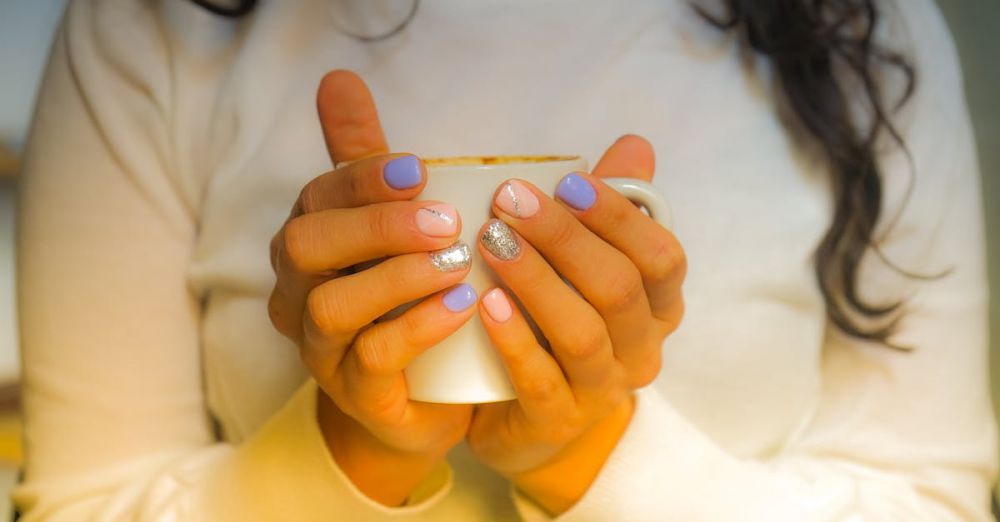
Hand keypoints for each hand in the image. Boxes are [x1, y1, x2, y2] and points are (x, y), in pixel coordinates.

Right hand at [268, 71, 473, 505]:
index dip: (362, 179)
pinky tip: (461, 306)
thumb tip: (337, 78)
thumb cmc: (402, 296)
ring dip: (399, 277)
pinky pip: (373, 359)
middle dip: (376, 227)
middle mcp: (299, 292)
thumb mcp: (388, 223)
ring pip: (334, 306)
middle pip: (308, 248)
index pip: (316, 199)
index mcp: (308, 242)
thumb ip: (364, 159)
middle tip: (446, 219)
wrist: (418, 395)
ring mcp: (321, 347)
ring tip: (459, 260)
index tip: (419, 168)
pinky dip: (417, 328)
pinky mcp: (355, 392)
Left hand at [466, 136, 685, 513]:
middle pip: (620, 288)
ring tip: (491, 241)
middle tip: (510, 200)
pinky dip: (514, 338)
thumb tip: (635, 145)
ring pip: (582, 331)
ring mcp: (603, 390)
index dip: (619, 217)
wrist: (522, 413)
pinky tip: (486, 303)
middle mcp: (642, 349)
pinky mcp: (559, 420)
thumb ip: (607, 209)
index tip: (568, 181)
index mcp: (658, 306)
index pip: (662, 258)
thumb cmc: (554, 323)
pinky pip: (541, 379)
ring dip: (537, 279)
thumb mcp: (582, 265)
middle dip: (565, 238)